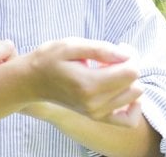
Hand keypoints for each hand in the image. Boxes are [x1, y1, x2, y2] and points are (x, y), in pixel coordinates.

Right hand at [23, 38, 142, 126]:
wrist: (30, 81)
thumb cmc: (48, 59)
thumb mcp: (69, 45)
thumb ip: (99, 49)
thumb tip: (125, 55)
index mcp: (88, 84)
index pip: (130, 72)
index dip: (130, 56)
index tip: (118, 47)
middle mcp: (94, 103)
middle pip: (134, 84)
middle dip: (129, 67)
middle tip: (112, 57)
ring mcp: (96, 113)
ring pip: (134, 97)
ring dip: (128, 81)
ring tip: (110, 71)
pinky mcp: (97, 117)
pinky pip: (129, 120)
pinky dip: (133, 106)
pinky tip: (123, 92)